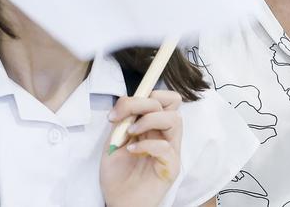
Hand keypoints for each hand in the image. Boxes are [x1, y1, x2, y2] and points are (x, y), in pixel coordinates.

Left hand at [101, 91, 182, 206]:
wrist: (118, 202)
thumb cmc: (118, 175)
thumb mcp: (114, 141)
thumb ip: (122, 121)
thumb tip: (125, 101)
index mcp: (155, 125)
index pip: (165, 98)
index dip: (146, 93)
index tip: (120, 107)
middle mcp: (166, 134)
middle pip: (172, 102)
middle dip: (144, 103)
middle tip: (124, 117)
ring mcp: (171, 149)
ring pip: (175, 120)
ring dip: (149, 120)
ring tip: (131, 133)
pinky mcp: (171, 166)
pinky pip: (165, 148)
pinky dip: (146, 145)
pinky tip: (131, 151)